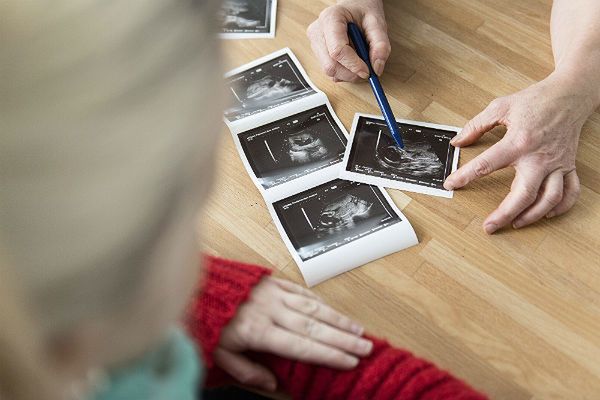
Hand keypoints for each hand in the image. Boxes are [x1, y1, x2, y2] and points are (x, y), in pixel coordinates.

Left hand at [214, 277, 372, 390]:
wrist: (201, 286)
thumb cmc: (210, 321)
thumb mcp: (219, 354)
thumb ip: (245, 370)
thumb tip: (271, 385)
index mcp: (257, 330)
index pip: (301, 345)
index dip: (327, 354)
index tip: (348, 361)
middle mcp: (270, 309)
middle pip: (313, 326)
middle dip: (342, 339)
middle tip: (365, 348)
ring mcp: (273, 293)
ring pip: (312, 307)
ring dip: (337, 319)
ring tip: (358, 330)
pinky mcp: (273, 282)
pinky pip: (302, 291)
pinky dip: (320, 301)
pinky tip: (333, 310)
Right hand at [306, 0, 389, 81]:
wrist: (353, 7)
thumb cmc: (363, 12)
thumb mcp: (377, 23)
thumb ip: (380, 44)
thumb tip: (377, 68)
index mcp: (330, 19)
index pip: (337, 50)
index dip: (353, 65)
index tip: (368, 71)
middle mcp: (318, 32)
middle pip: (330, 65)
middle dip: (351, 73)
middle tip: (368, 70)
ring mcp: (315, 44)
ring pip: (330, 71)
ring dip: (349, 73)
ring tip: (360, 60)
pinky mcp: (317, 53)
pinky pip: (330, 72)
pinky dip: (345, 72)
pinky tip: (352, 60)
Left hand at [444, 73, 598, 233]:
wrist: (570, 94)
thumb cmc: (536, 100)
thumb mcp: (501, 107)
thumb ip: (476, 125)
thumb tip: (457, 142)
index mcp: (518, 142)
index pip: (486, 165)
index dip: (465, 176)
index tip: (451, 184)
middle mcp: (539, 158)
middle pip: (523, 194)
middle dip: (504, 214)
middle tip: (489, 226)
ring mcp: (556, 164)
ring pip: (549, 199)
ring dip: (532, 216)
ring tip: (515, 223)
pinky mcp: (569, 166)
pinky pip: (570, 192)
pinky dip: (560, 207)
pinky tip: (546, 213)